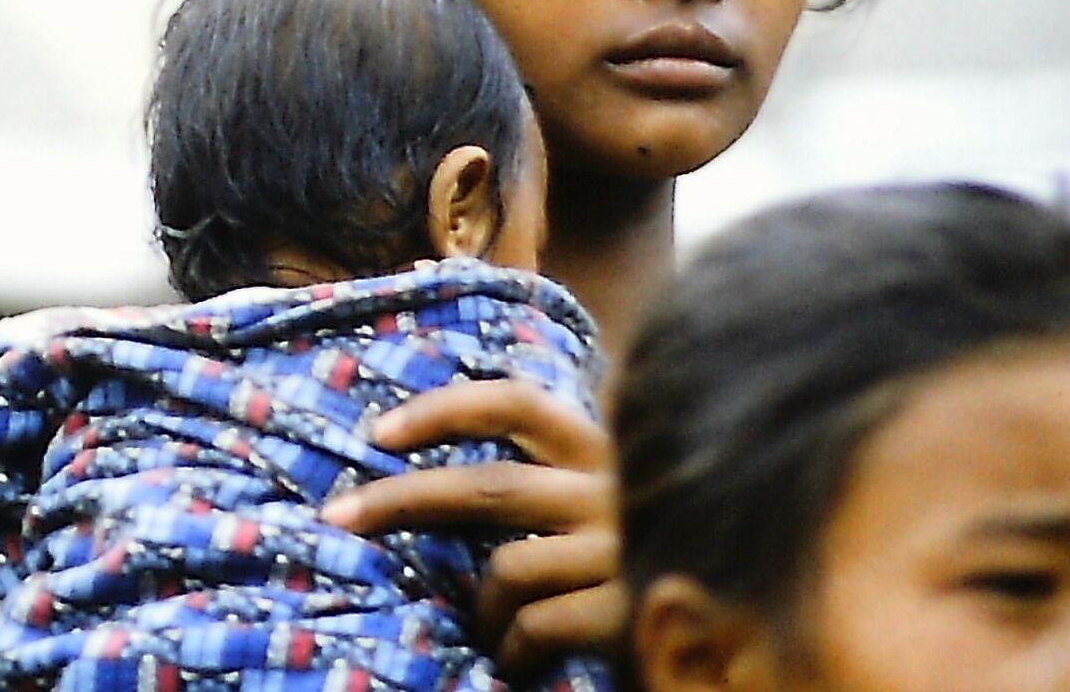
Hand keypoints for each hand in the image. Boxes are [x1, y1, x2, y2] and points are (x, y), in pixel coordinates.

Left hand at [321, 380, 624, 672]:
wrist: (733, 649)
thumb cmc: (642, 578)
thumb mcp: (603, 516)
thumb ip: (551, 489)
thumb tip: (442, 484)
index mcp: (606, 455)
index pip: (520, 403)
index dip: (446, 407)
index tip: (379, 431)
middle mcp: (617, 491)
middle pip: (490, 485)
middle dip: (401, 498)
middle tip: (336, 516)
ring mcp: (626, 550)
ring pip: (507, 568)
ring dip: (479, 610)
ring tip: (486, 635)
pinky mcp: (635, 611)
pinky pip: (537, 627)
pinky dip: (511, 652)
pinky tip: (515, 667)